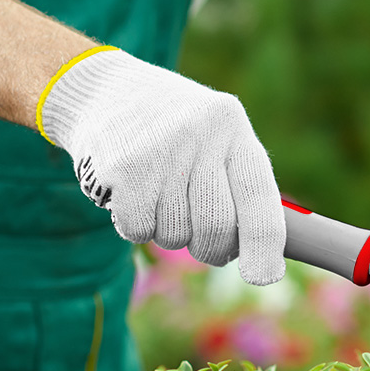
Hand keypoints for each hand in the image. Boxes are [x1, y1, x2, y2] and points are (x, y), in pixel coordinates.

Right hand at [37, 48, 285, 283]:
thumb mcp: (216, 138)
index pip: (258, 197)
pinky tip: (132, 192)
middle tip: (201, 238)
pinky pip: (139, 231)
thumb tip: (264, 259)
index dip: (265, 245)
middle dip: (211, 247)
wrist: (104, 93)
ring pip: (176, 235)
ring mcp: (159, 150)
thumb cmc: (174, 130)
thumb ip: (239, 189)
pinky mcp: (121, 169)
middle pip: (217, 228)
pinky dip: (136, 225)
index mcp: (233, 127)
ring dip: (168, 230)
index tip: (264, 277)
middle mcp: (201, 134)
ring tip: (159, 192)